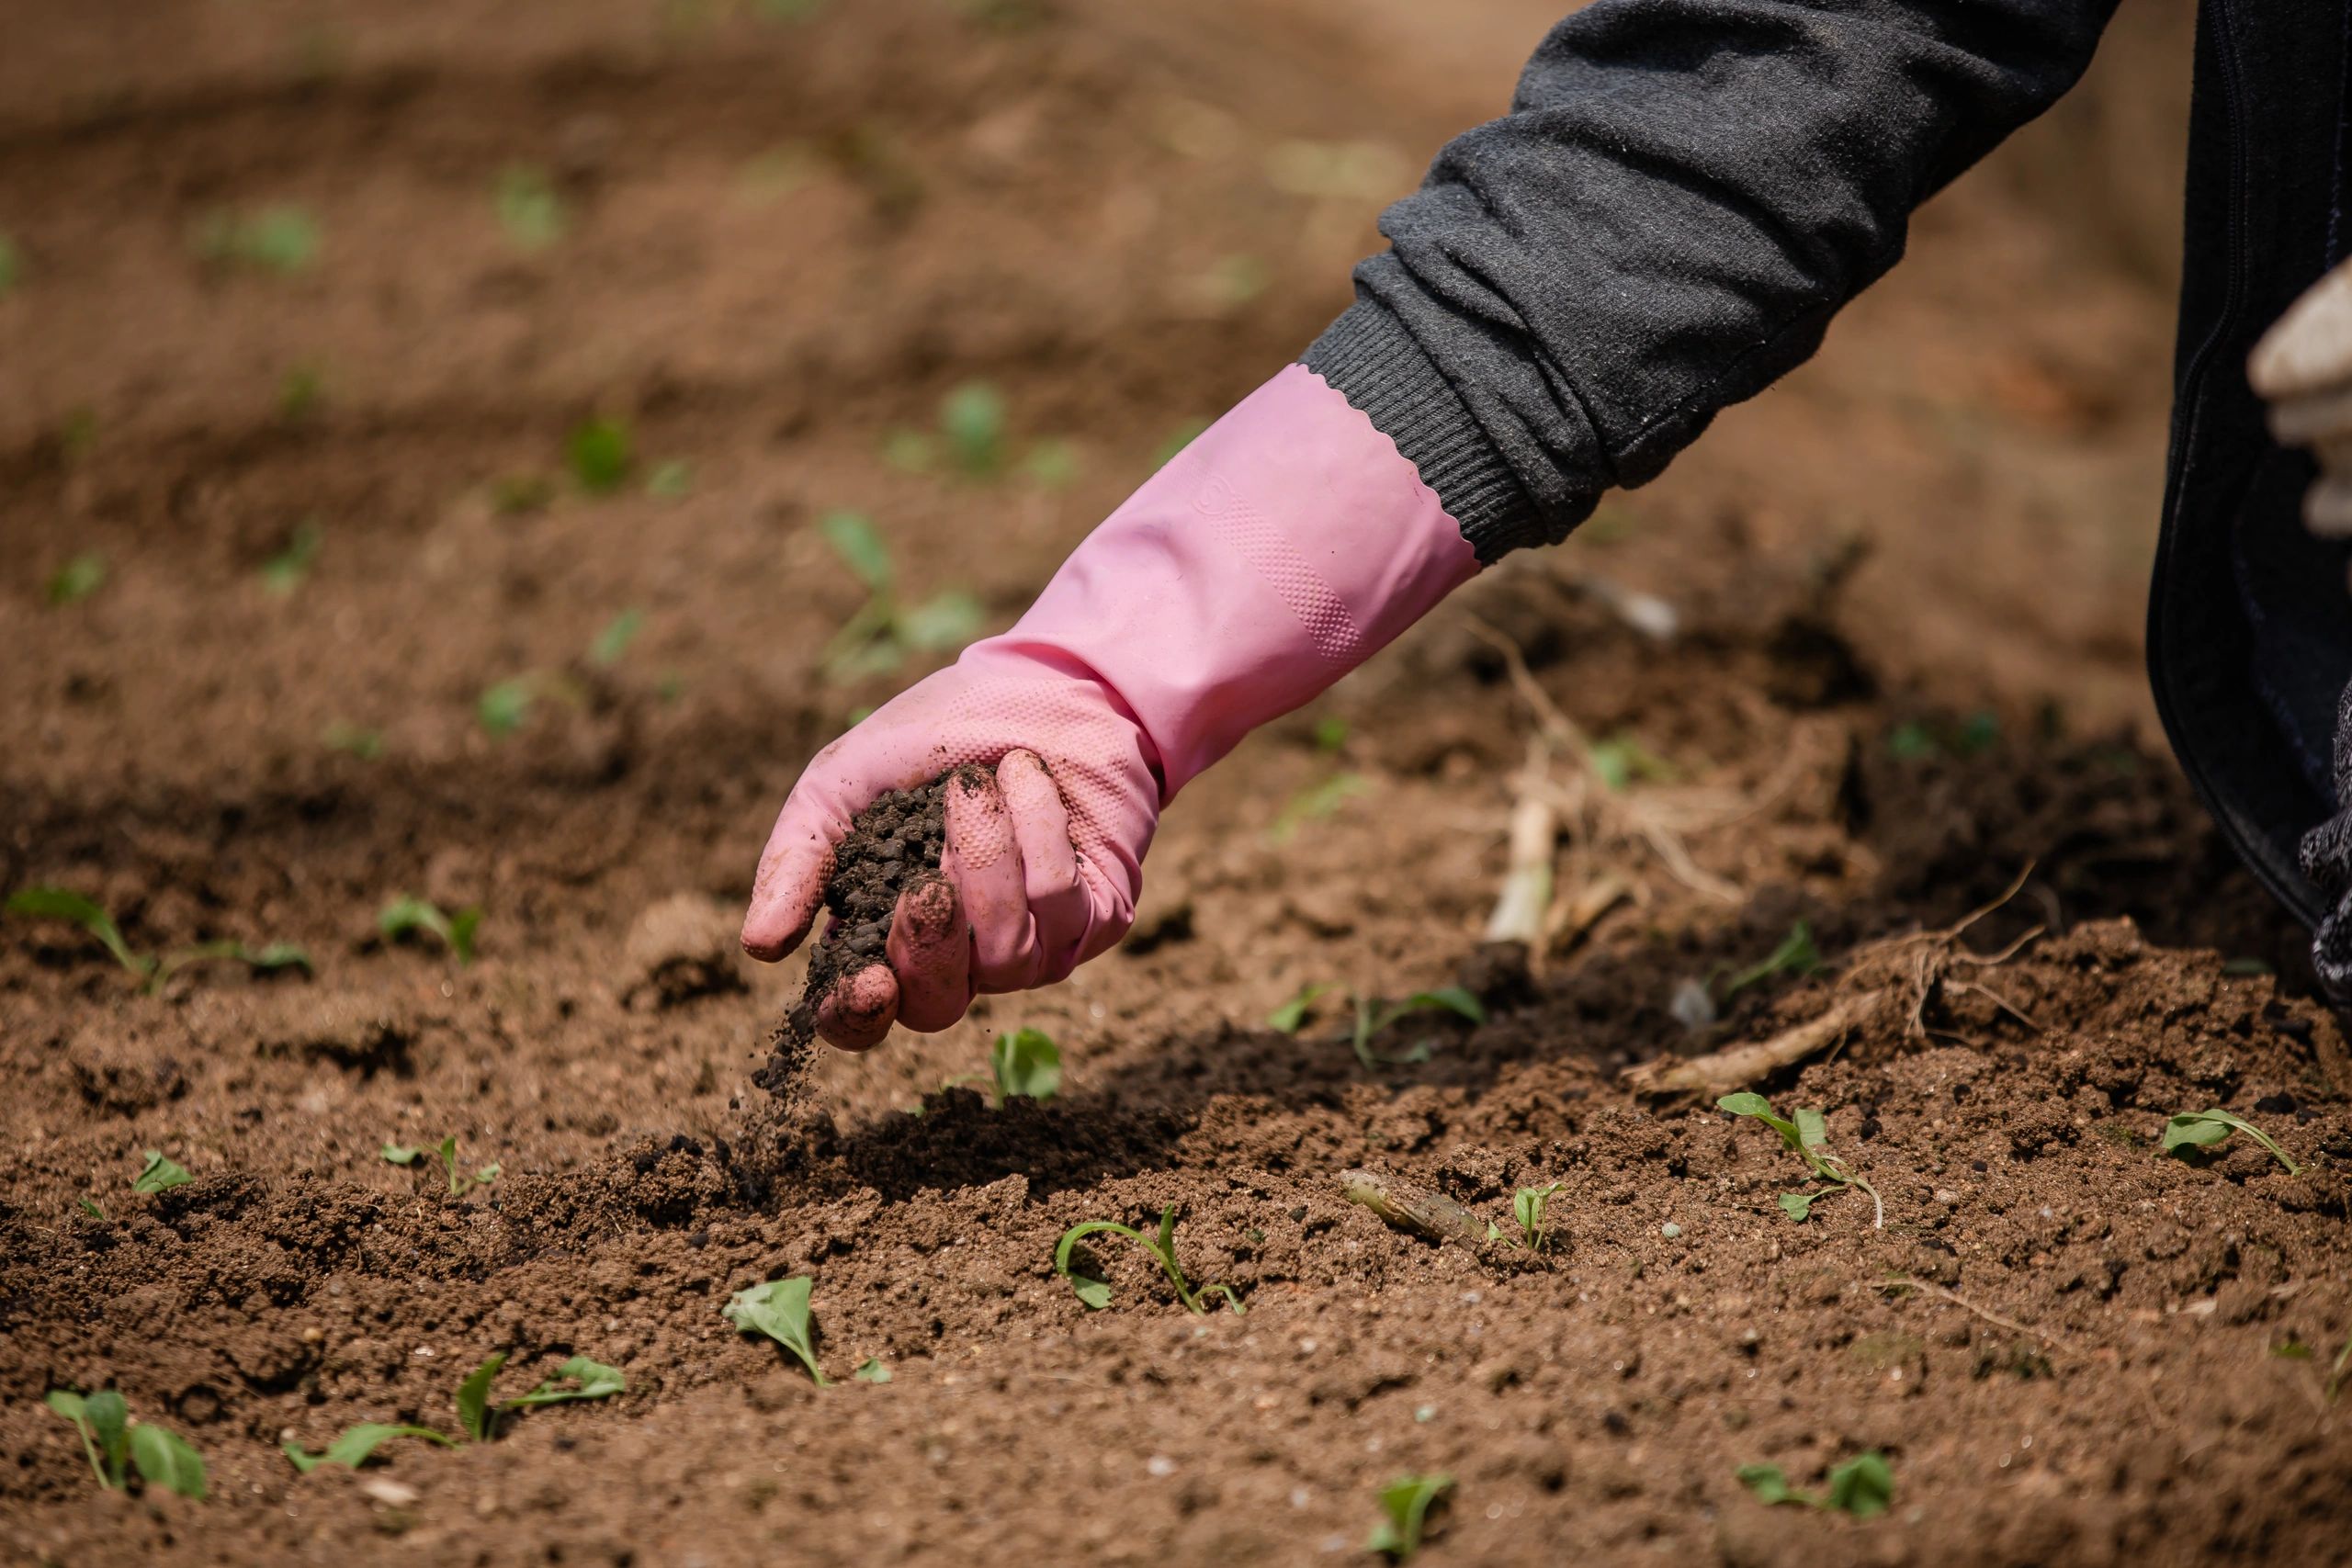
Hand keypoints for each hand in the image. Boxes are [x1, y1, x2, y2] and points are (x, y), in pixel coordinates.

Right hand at [739, 650, 1158, 1048]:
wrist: (1038, 681)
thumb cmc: (932, 738)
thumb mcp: (844, 783)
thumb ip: (799, 858)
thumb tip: (759, 946)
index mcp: (882, 932)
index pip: (861, 1017)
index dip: (856, 1016)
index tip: (867, 981)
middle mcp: (957, 957)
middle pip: (935, 1007)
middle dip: (928, 944)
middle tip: (927, 881)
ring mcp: (1030, 946)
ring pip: (1005, 955)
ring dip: (984, 859)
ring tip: (974, 786)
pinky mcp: (1094, 919)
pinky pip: (1060, 905)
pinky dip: (1037, 830)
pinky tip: (1026, 779)